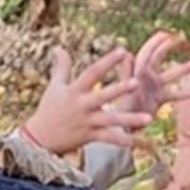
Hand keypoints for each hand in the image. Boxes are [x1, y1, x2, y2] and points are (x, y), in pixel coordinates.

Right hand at [23, 44, 158, 158]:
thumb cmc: (49, 109)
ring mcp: (86, 122)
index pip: (93, 72)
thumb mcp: (55, 86)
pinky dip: (122, 140)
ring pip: (111, 120)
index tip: (123, 50)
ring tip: (150, 118)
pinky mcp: (89, 137)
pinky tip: (137, 141)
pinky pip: (108, 138)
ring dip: (130, 119)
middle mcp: (82, 105)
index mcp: (75, 90)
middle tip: (138, 82)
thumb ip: (62, 67)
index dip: (107, 62)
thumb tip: (60, 48)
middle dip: (120, 89)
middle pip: (103, 96)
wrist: (40, 138)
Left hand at [128, 29, 184, 119]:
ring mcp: (154, 87)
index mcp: (137, 72)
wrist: (124, 127)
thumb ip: (126, 71)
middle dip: (168, 47)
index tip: (167, 34)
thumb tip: (126, 52)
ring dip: (183, 69)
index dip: (156, 42)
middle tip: (180, 38)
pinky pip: (175, 94)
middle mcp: (146, 76)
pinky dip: (186, 93)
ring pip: (171, 75)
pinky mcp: (160, 98)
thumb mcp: (124, 89)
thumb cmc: (122, 108)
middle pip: (158, 58)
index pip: (147, 53)